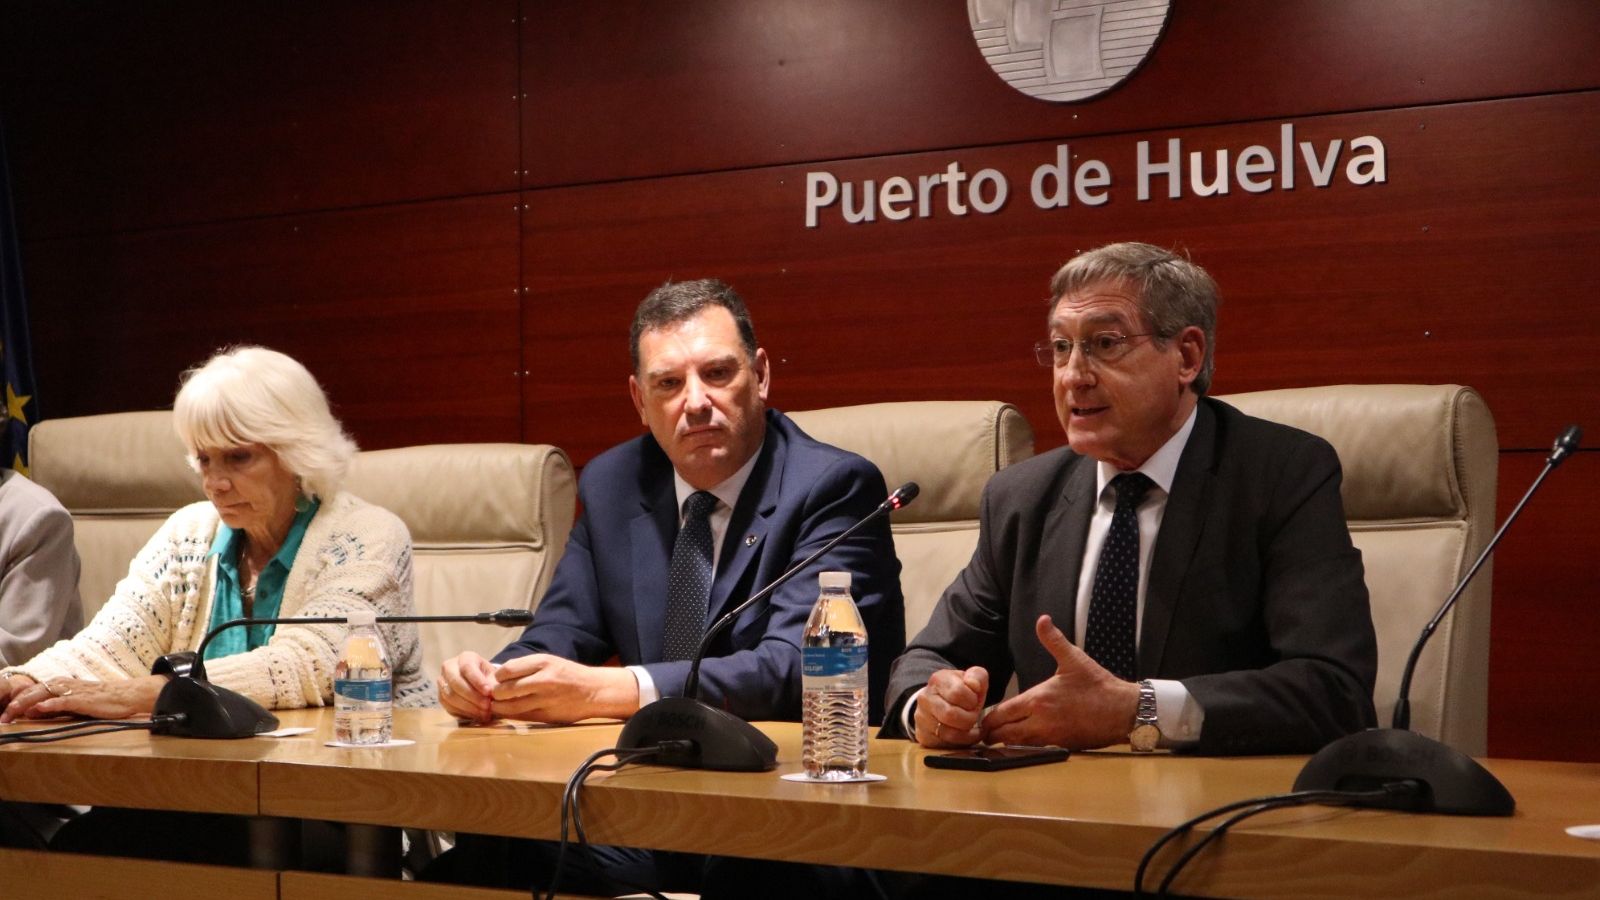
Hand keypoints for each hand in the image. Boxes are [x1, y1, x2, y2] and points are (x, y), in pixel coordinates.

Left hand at [1, 675, 167, 722]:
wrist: (126, 695)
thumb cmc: (100, 701)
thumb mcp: (72, 704)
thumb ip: (52, 707)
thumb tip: (31, 713)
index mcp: (59, 684)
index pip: (30, 691)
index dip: (14, 701)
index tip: (3, 715)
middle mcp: (62, 684)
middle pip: (31, 692)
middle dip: (13, 704)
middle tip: (1, 718)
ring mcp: (72, 690)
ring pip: (42, 694)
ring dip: (24, 703)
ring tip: (10, 713)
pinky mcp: (82, 699)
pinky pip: (62, 701)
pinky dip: (49, 704)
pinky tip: (38, 709)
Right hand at [438, 651, 497, 722]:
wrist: (481, 686)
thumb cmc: (489, 678)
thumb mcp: (494, 676)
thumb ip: (494, 683)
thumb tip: (494, 693)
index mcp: (465, 658)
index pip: (467, 667)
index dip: (477, 681)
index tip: (489, 692)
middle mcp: (449, 667)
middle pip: (456, 682)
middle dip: (472, 696)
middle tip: (487, 706)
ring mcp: (442, 682)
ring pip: (450, 695)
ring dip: (468, 706)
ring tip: (484, 713)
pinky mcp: (441, 697)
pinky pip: (449, 706)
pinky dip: (463, 713)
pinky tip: (476, 716)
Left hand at [487, 654, 639, 723]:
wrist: (594, 691)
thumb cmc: (568, 675)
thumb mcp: (549, 661)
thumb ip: (526, 667)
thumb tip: (500, 675)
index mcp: (542, 663)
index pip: (507, 670)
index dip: (497, 677)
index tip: (496, 680)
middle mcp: (543, 680)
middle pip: (505, 690)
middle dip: (495, 694)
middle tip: (492, 696)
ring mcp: (545, 699)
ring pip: (511, 707)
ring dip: (499, 707)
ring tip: (497, 706)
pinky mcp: (547, 716)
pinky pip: (521, 717)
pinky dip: (512, 715)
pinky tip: (509, 713)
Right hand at [912, 666, 988, 747]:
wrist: (940, 703)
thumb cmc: (960, 692)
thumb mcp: (971, 679)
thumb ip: (977, 676)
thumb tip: (974, 685)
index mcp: (938, 680)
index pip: (957, 692)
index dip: (971, 700)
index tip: (973, 701)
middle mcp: (925, 698)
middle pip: (951, 714)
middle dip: (969, 717)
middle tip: (973, 715)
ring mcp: (921, 718)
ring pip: (949, 732)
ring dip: (967, 731)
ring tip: (970, 725)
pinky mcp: (923, 735)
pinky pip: (945, 744)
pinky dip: (961, 742)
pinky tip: (965, 734)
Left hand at [981, 615, 1138, 748]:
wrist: (1123, 711)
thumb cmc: (1098, 685)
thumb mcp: (1074, 659)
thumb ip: (1053, 640)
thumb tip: (1042, 619)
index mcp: (1038, 700)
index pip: (1001, 713)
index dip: (988, 718)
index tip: (982, 717)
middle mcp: (1040, 722)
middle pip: (1003, 734)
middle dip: (992, 733)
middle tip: (984, 731)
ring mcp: (1051, 738)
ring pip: (1017, 745)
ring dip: (1006, 741)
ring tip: (999, 736)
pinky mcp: (1061, 747)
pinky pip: (1034, 751)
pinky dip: (1024, 748)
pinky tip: (1022, 742)